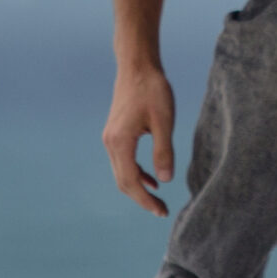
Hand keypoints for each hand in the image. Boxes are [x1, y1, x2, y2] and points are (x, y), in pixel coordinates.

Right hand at [102, 64, 176, 215]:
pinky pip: (123, 161)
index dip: (145, 201)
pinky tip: (152, 179)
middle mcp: (110, 143)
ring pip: (122, 172)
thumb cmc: (152, 89)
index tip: (162, 212)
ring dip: (138, 187)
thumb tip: (165, 180)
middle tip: (162, 210)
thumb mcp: (163, 120)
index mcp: (120, 142)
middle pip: (123, 181)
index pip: (130, 182)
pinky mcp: (115, 132)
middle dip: (141, 199)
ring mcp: (110, 138)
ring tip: (158, 199)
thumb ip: (163, 151)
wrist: (137, 65)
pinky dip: (136, 173)